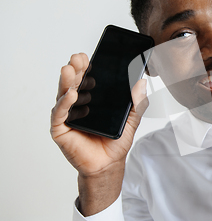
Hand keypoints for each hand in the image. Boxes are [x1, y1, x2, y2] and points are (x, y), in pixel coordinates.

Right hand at [50, 53, 147, 214]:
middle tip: (78, 58)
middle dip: (75, 69)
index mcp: (92, 98)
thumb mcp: (131, 119)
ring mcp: (67, 115)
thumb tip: (142, 82)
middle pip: (74, 82)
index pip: (88, 78)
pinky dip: (64, 103)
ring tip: (70, 69)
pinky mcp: (60, 128)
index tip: (89, 55)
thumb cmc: (115, 141)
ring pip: (64, 93)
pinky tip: (70, 94)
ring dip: (66, 81)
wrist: (108, 164)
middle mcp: (77, 103)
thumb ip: (137, 102)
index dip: (86, 66)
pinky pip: (60, 113)